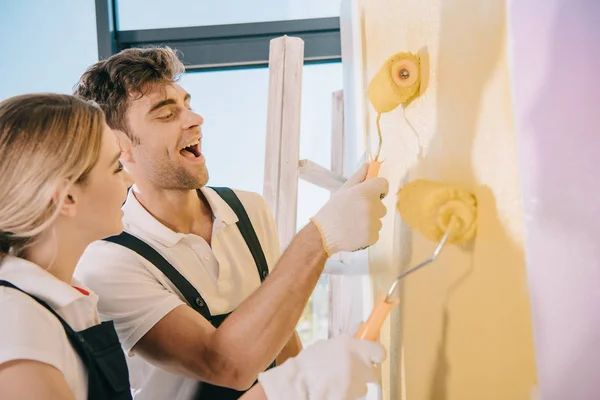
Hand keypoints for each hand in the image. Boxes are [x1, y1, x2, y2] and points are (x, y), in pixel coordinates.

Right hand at [257, 334, 385, 399]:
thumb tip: (360, 327)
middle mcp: (359, 367)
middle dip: (362, 372)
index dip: (375, 353)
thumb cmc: (309, 364)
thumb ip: (348, 338)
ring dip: (352, 384)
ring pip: (361, 387)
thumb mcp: (328, 344)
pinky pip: (351, 396)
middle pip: (372, 372)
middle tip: (348, 370)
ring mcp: (356, 386)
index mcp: (355, 348)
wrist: (297, 385)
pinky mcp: (350, 398)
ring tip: (334, 381)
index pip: (380, 352)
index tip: (370, 353)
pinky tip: (331, 390)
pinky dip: (344, 394)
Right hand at [310, 163, 388, 255]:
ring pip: (378, 220)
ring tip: (352, 224)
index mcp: (365, 192)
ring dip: (369, 222)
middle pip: (381, 206)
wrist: (323, 235)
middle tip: (354, 212)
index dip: (378, 189)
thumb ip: (359, 177)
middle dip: (372, 208)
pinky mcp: (373, 237)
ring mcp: (373, 223)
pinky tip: (354, 233)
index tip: (371, 195)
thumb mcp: (343, 190)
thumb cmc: (332, 211)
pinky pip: (376, 233)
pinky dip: (367, 234)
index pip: (384, 184)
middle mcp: (371, 207)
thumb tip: (368, 165)